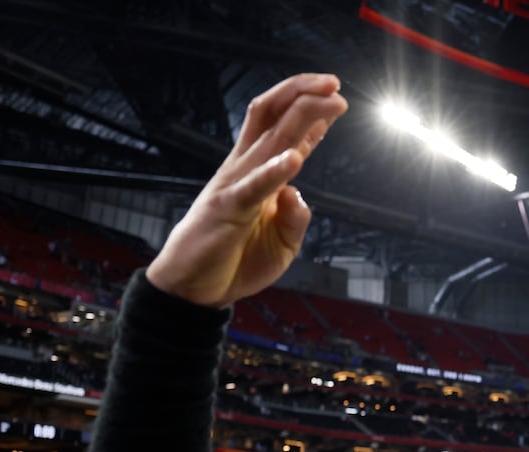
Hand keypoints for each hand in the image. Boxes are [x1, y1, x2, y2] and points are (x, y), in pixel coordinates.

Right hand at [147, 73, 347, 307]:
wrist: (193, 290)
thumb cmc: (234, 262)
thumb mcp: (281, 244)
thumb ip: (295, 218)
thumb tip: (299, 192)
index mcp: (257, 176)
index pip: (284, 134)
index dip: (311, 114)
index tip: (335, 99)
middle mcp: (244, 170)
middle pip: (274, 118)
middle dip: (305, 95)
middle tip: (336, 84)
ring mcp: (235, 185)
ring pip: (269, 138)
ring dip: (302, 116)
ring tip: (329, 101)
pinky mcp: (227, 209)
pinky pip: (253, 186)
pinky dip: (274, 171)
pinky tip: (295, 158)